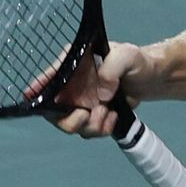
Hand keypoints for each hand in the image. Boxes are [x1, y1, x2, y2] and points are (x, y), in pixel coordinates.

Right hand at [25, 42, 147, 137]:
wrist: (155, 77)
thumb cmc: (139, 60)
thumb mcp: (126, 56)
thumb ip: (111, 70)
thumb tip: (100, 96)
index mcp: (73, 65)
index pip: (48, 79)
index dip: (37, 91)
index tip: (30, 100)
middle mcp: (72, 86)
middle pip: (54, 112)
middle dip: (71, 120)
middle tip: (89, 114)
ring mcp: (82, 102)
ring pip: (73, 126)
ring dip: (92, 125)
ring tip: (108, 111)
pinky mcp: (94, 115)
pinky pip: (89, 131)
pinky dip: (102, 129)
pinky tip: (114, 116)